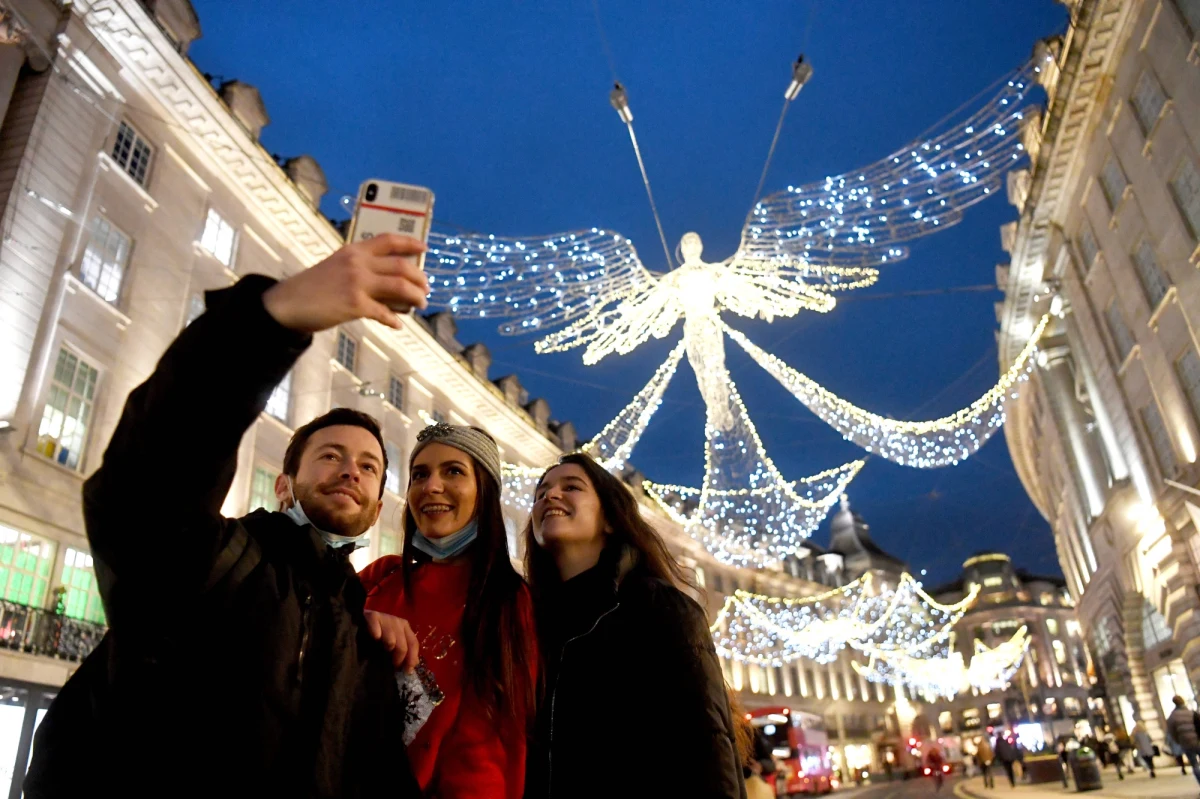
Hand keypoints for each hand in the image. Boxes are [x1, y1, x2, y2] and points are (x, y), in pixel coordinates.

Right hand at [262, 234, 429, 332]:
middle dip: (420, 278)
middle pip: (401, 266)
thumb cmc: (312, 287)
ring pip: (400, 287)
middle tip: (426, 289)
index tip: (425, 248)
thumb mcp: (336, 266)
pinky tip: (397, 325)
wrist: (288, 303)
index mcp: (354, 250)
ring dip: (415, 297)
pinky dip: (394, 320)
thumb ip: (360, 267)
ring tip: (420, 304)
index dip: (410, 243)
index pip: (388, 240)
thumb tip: (388, 280)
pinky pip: (384, 312)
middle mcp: (358, 263)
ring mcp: (357, 283)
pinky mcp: (355, 304)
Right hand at [364, 609, 419, 671]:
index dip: (411, 658)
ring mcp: (385, 618)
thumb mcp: (394, 643)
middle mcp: (397, 621)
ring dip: (388, 648)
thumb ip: (405, 651)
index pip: (413, 643)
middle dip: (399, 658)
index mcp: (405, 627)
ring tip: (382, 651)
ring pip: (391, 640)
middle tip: (393, 666)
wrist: (360, 621)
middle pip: (403, 645)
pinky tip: (375, 638)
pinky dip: (376, 634)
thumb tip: (413, 665)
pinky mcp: (372, 616)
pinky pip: (376, 629)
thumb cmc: (379, 635)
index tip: (407, 671)